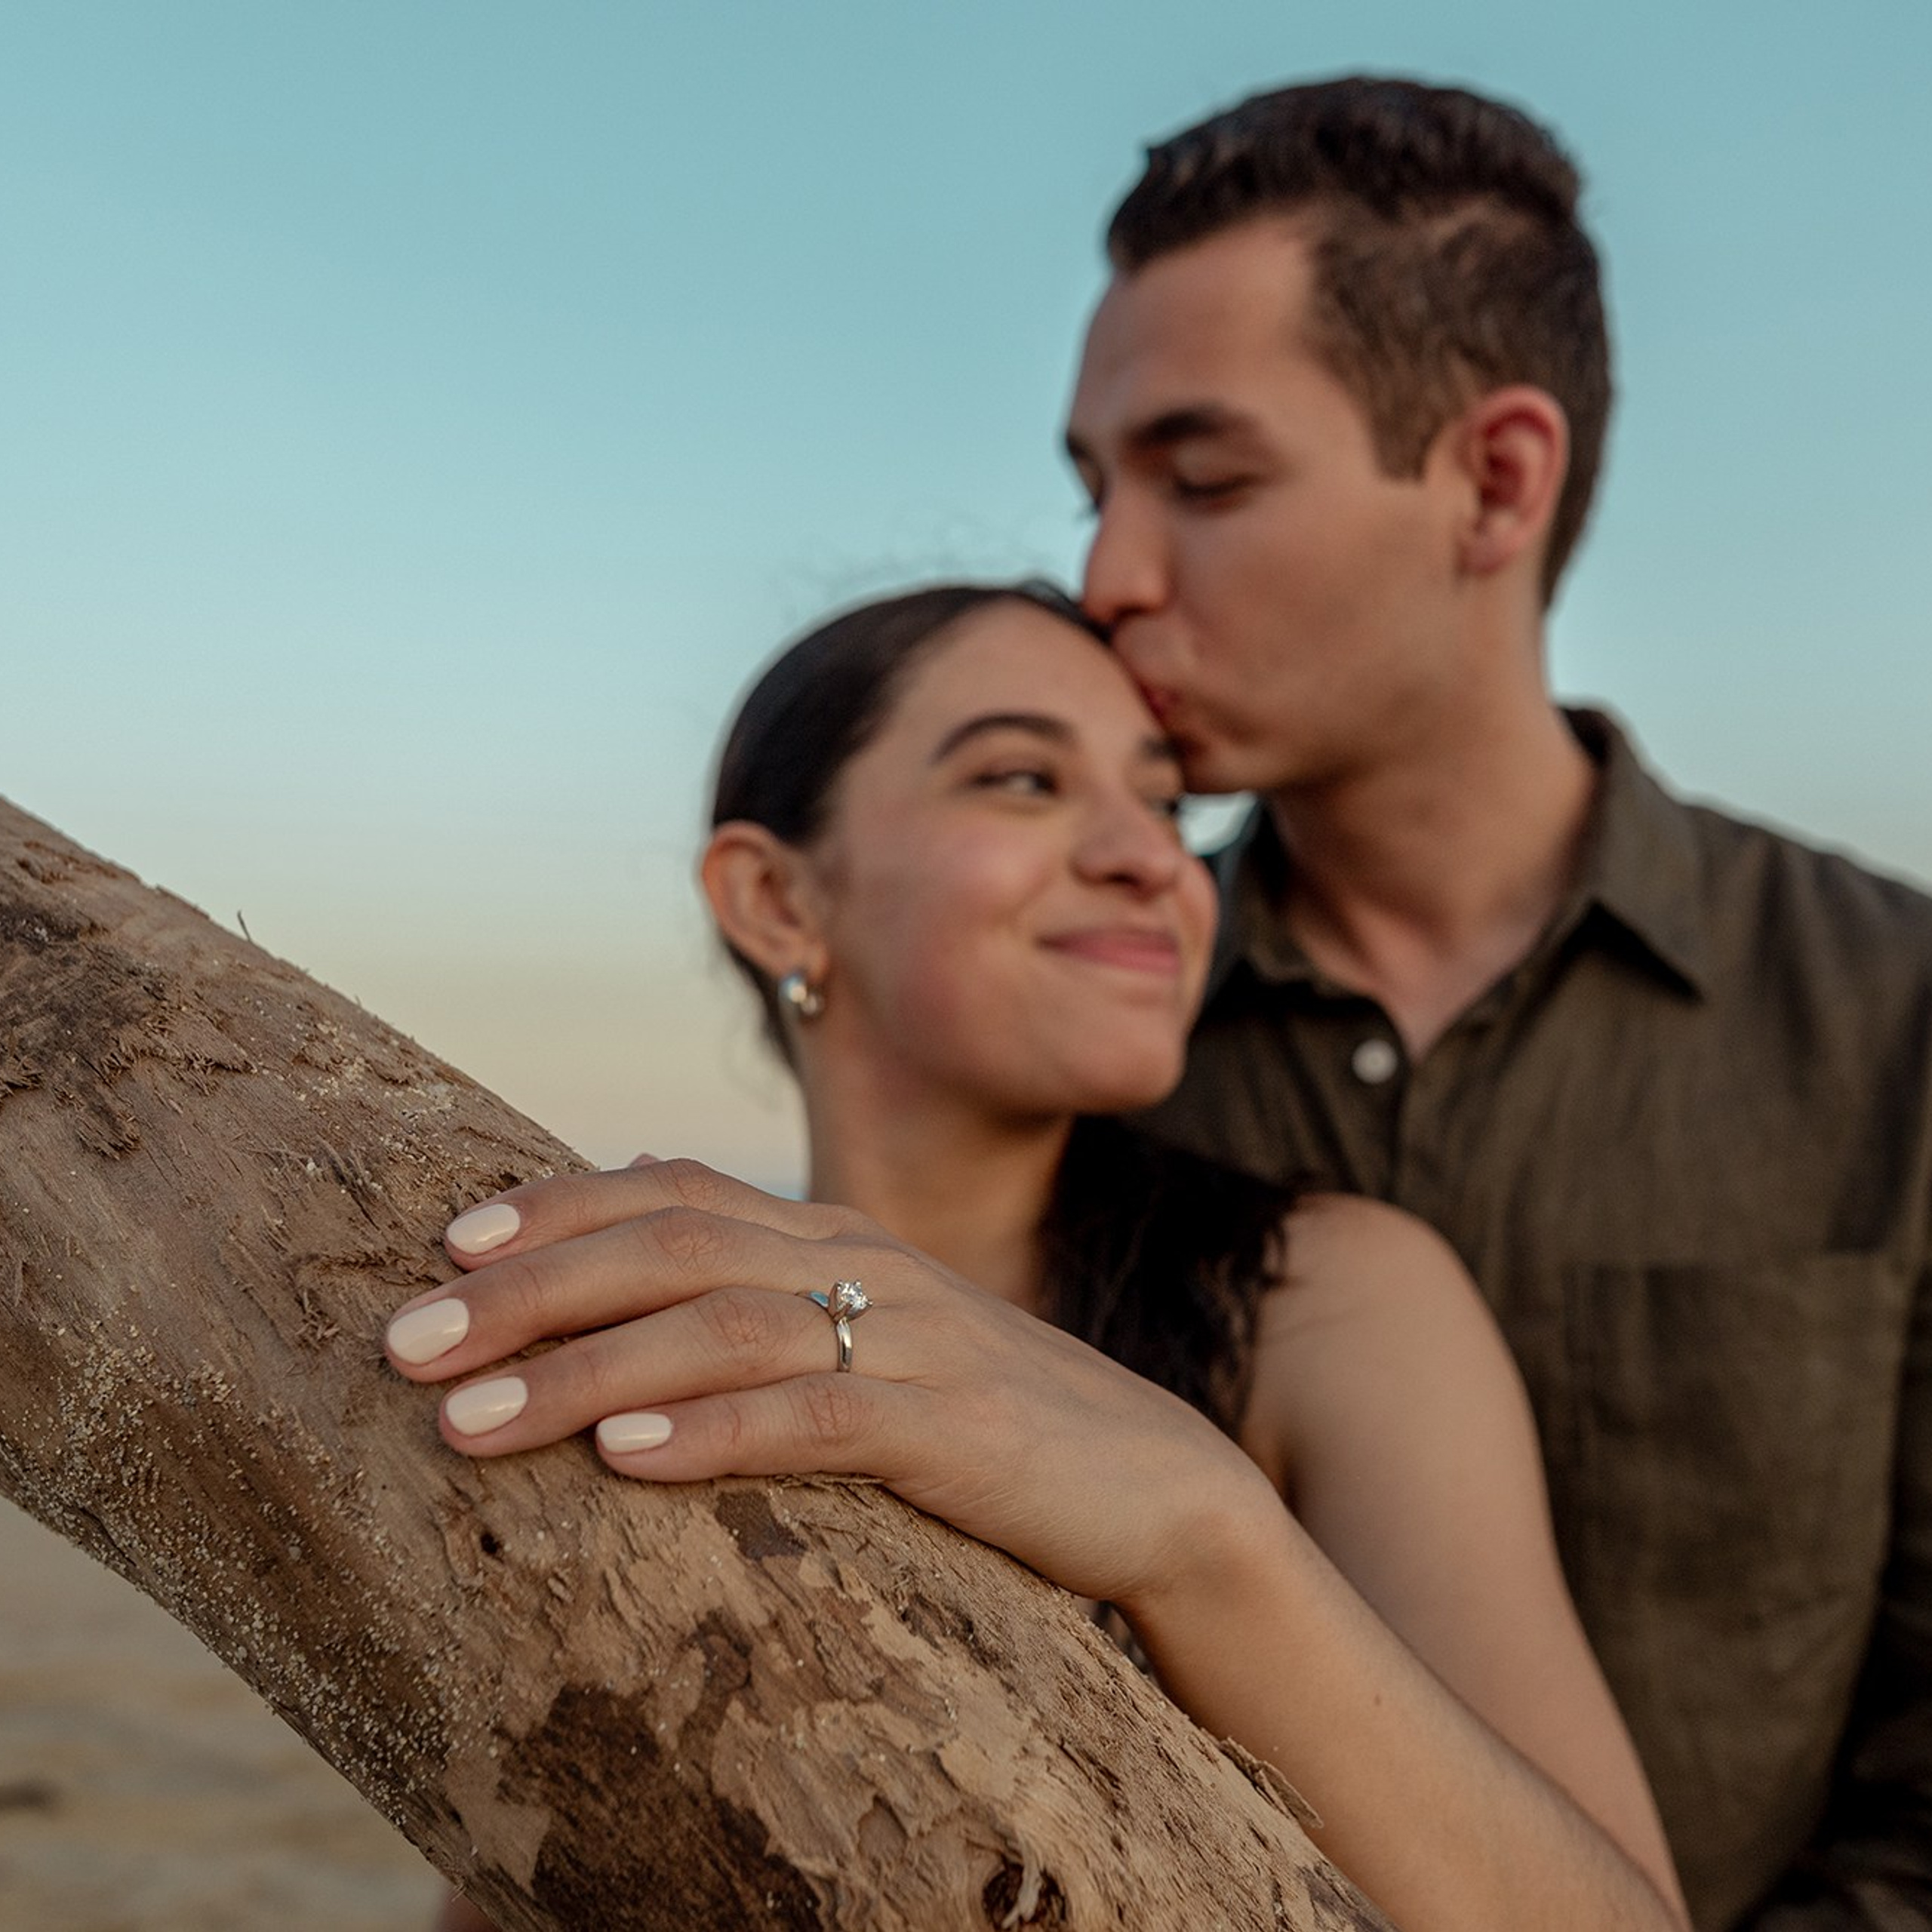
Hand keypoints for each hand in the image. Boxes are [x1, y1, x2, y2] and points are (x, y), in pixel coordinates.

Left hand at [381, 1159, 1271, 1609]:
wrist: (1150, 1481)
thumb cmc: (982, 1422)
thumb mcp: (866, 1348)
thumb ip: (768, 1316)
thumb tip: (627, 1326)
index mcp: (834, 1234)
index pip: (675, 1186)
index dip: (556, 1204)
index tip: (444, 1241)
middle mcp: (862, 1262)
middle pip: (673, 1241)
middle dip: (528, 1288)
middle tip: (406, 1342)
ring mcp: (912, 1338)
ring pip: (722, 1327)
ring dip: (585, 1371)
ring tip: (471, 1420)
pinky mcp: (954, 1426)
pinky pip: (821, 1417)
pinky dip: (718, 1434)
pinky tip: (630, 1464)